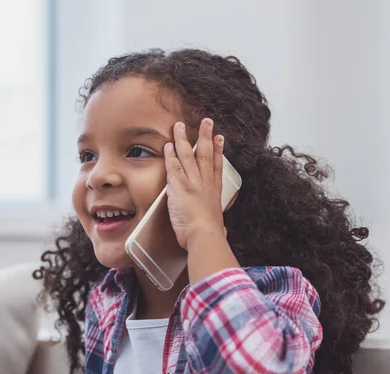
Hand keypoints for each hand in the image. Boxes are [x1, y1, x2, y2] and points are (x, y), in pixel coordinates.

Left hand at [164, 118, 226, 249]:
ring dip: (183, 139)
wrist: (204, 235)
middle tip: (207, 121)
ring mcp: (193, 182)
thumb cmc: (210, 235)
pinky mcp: (179, 186)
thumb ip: (218, 224)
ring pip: (188, 155)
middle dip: (206, 136)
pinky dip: (170, 155)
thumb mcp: (218, 226)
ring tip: (180, 125)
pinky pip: (173, 166)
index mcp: (215, 191)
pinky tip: (168, 144)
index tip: (219, 138)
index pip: (217, 166)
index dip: (219, 150)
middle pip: (206, 154)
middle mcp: (205, 183)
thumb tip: (221, 229)